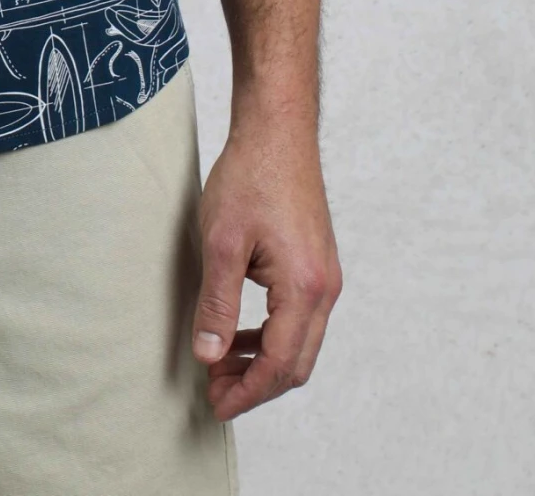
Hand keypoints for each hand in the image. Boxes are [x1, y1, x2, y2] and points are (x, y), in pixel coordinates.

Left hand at [191, 116, 341, 419]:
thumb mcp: (222, 243)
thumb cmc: (251, 176)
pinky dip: (272, 335)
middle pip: (296, 364)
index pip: (279, 364)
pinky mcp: (318, 264)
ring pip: (300, 343)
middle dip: (255, 385)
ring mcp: (326, 276)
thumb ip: (217, 305)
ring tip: (220, 360)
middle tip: (214, 389)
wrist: (278, 130)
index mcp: (305, 288)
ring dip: (263, 360)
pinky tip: (240, 330)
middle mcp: (325, 288)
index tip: (216, 404)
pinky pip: (300, 318)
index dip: (246, 392)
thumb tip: (208, 356)